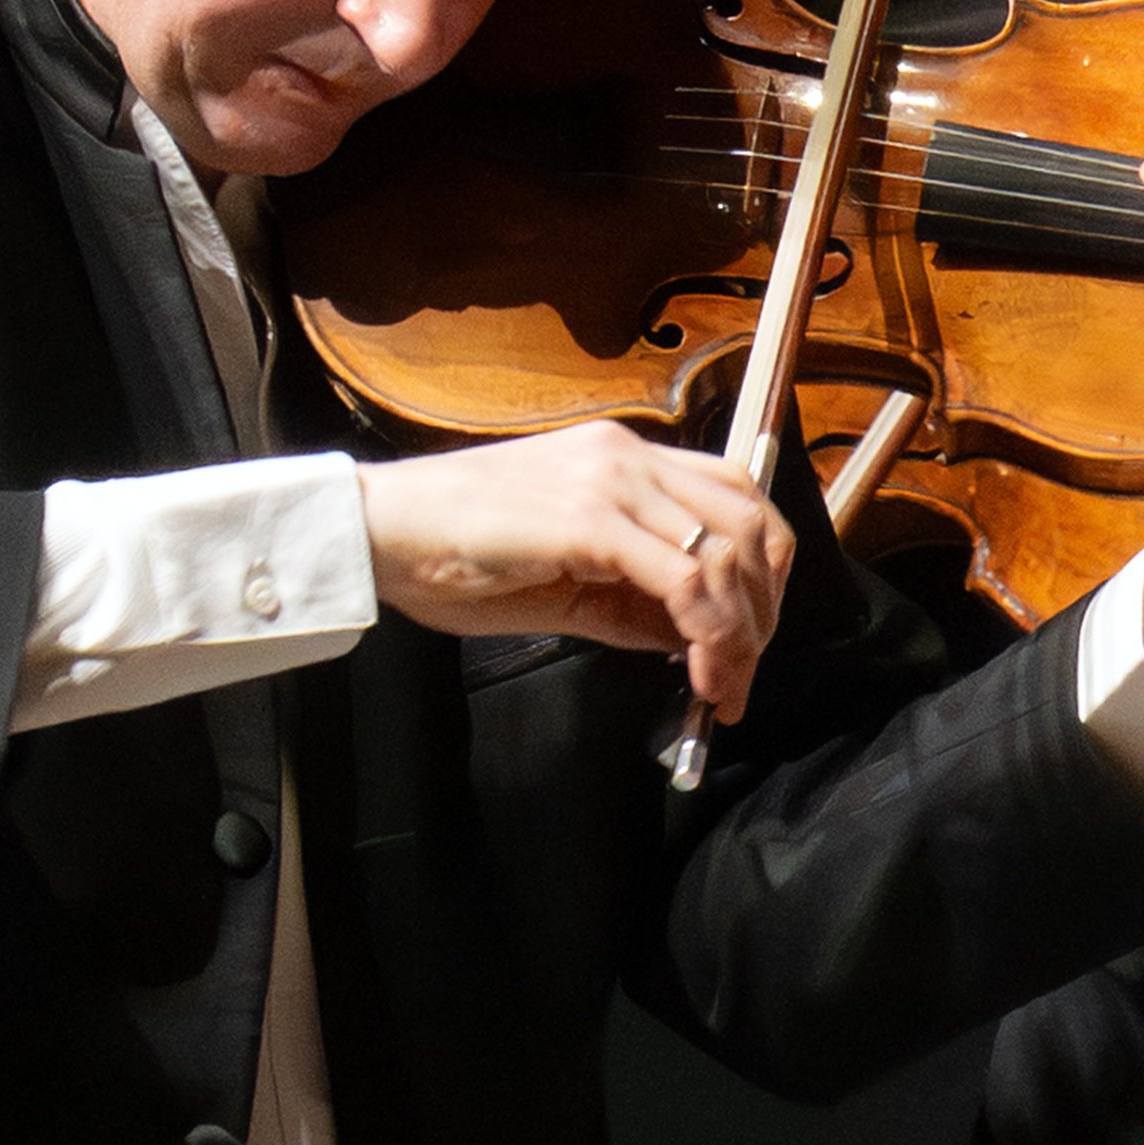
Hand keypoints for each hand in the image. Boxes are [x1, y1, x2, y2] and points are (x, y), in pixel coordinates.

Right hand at [363, 421, 791, 726]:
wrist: (380, 532)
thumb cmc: (456, 555)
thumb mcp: (567, 582)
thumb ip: (636, 603)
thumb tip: (696, 641)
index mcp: (626, 459)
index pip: (737, 500)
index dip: (762, 576)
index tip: (749, 641)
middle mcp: (629, 456)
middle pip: (750, 523)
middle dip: (763, 611)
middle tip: (742, 677)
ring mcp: (612, 481)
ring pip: (727, 551)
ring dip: (741, 631)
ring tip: (722, 687)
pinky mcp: (590, 519)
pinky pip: (684, 579)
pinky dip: (708, 633)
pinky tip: (697, 674)